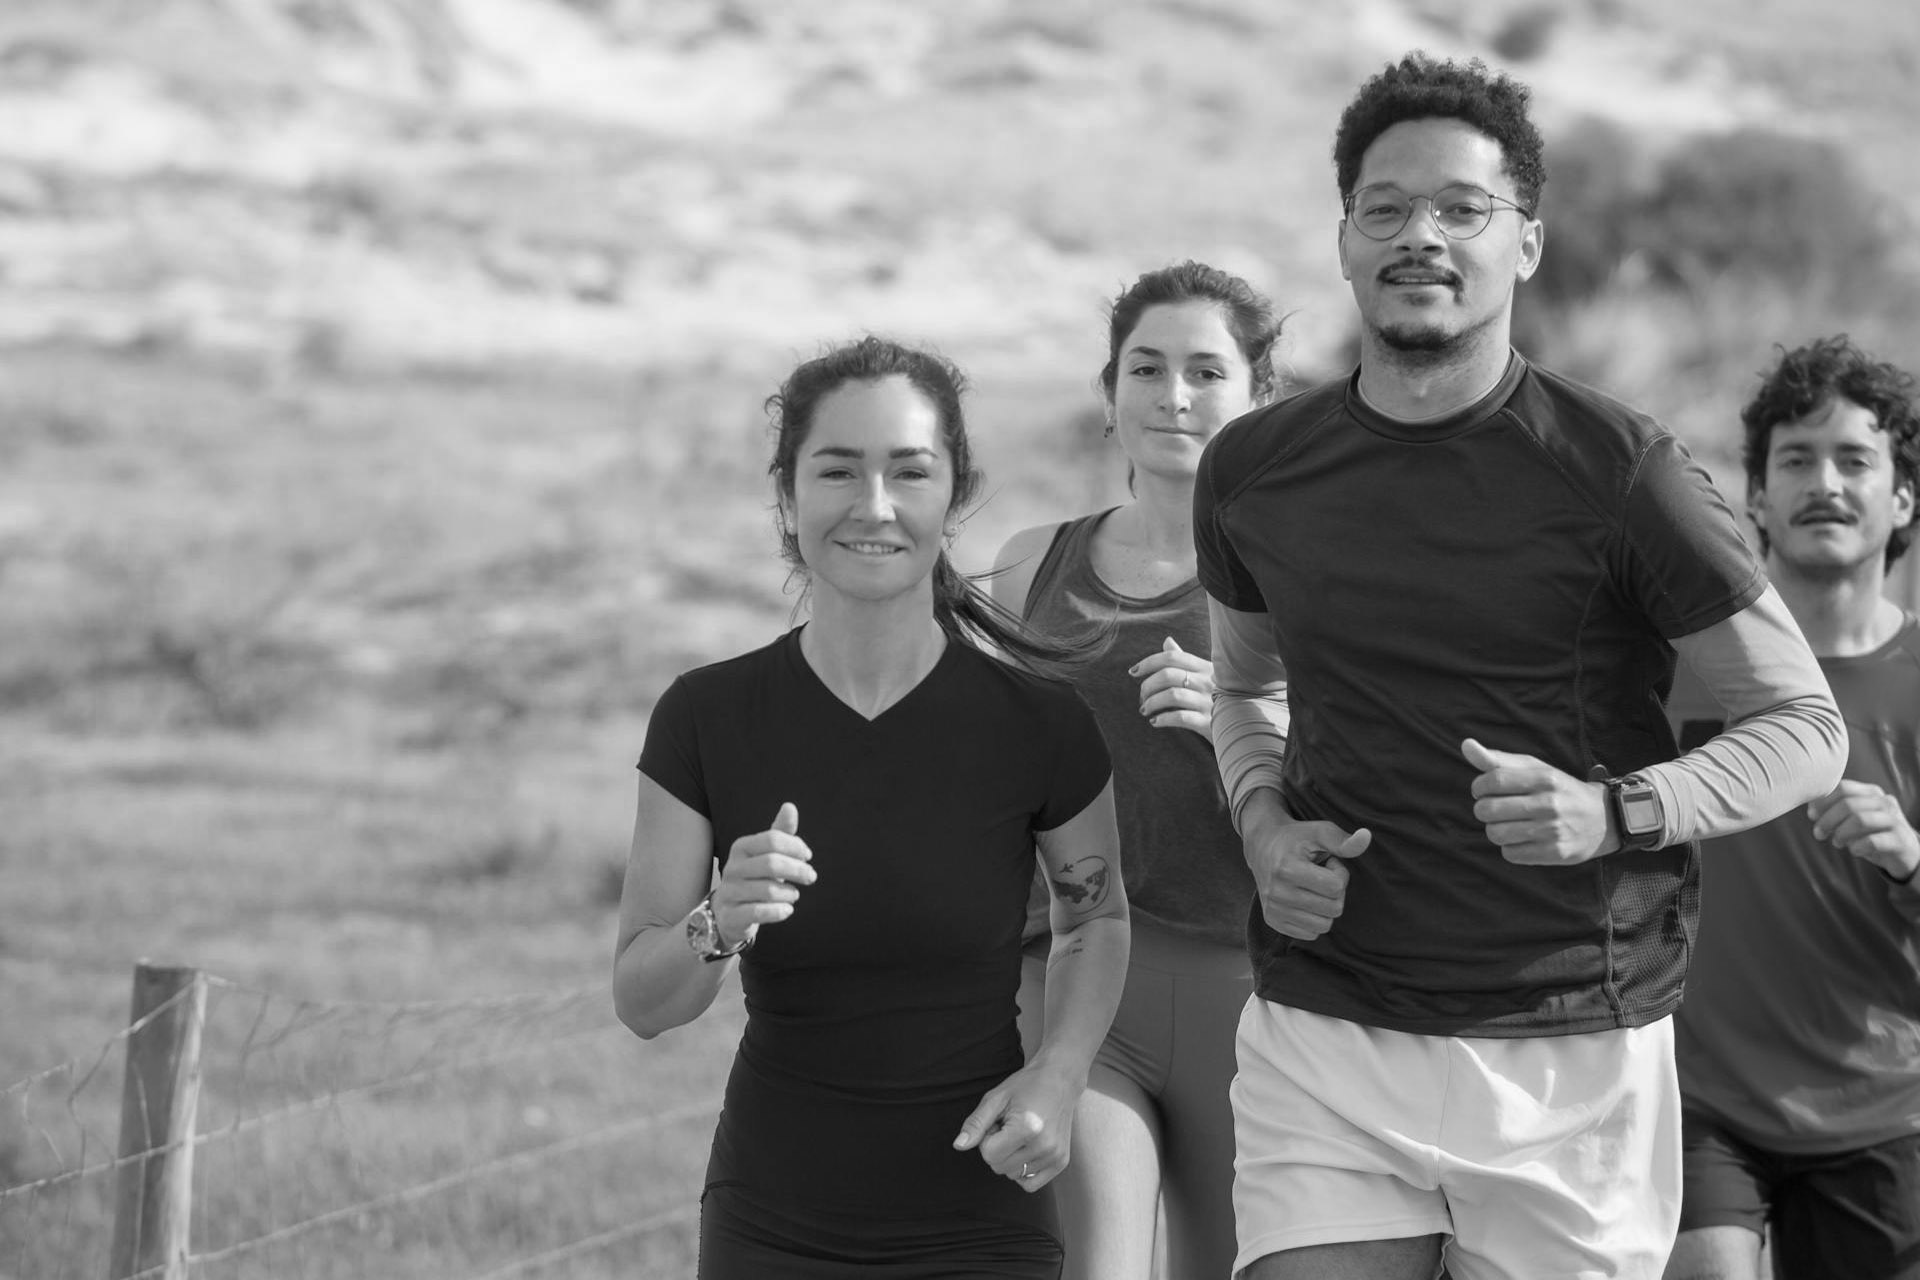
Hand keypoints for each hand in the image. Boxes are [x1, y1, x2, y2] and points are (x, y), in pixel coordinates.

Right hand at [712, 803, 815, 945]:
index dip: (795, 846)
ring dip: (789, 893)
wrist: (730, 912)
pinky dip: (778, 911)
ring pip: (767, 890)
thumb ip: (780, 833)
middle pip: (771, 863)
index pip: (772, 839)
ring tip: (794, 894)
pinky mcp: (731, 915)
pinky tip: (787, 910)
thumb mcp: (767, 854)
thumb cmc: (755, 878)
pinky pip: (757, 912)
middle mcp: (732, 867)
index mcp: (741, 847)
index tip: (807, 856)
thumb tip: (790, 806)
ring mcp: (729, 892)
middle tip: (811, 876)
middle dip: (798, 870)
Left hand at [951, 1059, 1080, 1191]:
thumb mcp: (996, 1098)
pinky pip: (1031, 1184)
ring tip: (1020, 1134)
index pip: (989, 1154)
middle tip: (1009, 1126)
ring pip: (1013, 1175)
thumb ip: (976, 1123)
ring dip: (1010, 1158)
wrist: (1059, 1080)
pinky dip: (1023, 1171)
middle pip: (999, 1167)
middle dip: (997, 1149)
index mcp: (1027, 1128)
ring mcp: (1055, 1156)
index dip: (987, 1137)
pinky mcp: (1061, 1162)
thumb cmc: (1025, 1086)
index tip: (999, 1122)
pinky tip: (1027, 1150)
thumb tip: (958, 1146)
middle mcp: (1044, 1145)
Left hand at [1129, 636, 1213, 737]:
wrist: (1246, 725)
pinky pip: (1180, 717)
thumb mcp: (1207, 675)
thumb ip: (1185, 659)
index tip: (1133, 671)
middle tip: (1142, 697)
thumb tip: (1167, 640)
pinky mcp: (1209, 723)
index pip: (1173, 657)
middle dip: (1147, 685)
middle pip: (1168, 675)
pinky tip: (1155, 722)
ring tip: (1145, 710)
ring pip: (1172, 695)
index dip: (1149, 662)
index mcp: (1205, 667)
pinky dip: (1163, 719)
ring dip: (1152, 703)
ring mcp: (1209, 702)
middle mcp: (1208, 682)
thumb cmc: (1220, 698)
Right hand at [1242, 800, 1370, 939]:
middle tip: (1321, 875)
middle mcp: (1277, 893)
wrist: (1262, 846)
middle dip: (1335, 891)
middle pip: (1333, 909)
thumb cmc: (1297, 838)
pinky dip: (1314, 918)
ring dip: (1325, 907)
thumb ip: (1344, 840)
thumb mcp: (1320, 832)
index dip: (1340, 873)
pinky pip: (1310, 934)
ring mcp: (1273, 909)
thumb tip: (1367, 837)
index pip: (1336, 887)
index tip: (1329, 862)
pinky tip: (1305, 899)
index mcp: (1287, 869)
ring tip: (1313, 887)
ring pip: (1324, 925)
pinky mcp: (1272, 921)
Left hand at [1463, 739, 1611, 864]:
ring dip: (1496, 830)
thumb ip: (1498, 760)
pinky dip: (1511, 847)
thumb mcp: (1534, 769)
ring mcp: (1553, 830)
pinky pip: (1511, 854)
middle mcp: (1549, 803)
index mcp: (1544, 778)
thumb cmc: (1557, 790)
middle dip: (1484, 810)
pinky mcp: (1555, 852)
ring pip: (1495, 834)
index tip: (1482, 790)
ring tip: (1509, 824)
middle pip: (1488, 810)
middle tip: (1496, 809)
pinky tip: (1524, 839)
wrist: (1603, 819)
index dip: (1478, 786)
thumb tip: (1466, 744)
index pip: (1492, 780)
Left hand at [1809, 782, 1919, 881]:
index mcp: (1871, 792)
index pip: (1843, 788)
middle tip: (1819, 833)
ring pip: (1860, 820)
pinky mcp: (1900, 840)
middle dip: (1827, 820)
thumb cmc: (1872, 833)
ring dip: (1841, 833)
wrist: (1905, 853)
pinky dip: (1857, 847)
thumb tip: (1810, 808)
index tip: (1812, 815)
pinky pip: (1872, 841)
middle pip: (1848, 804)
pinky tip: (1854, 850)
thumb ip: (1834, 810)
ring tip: (1836, 842)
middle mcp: (1884, 802)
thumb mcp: (1853, 818)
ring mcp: (1894, 820)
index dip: (1822, 801)